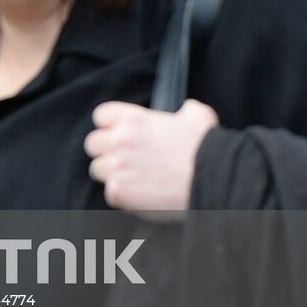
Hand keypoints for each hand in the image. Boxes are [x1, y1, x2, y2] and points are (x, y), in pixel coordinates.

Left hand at [84, 99, 218, 216]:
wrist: (214, 179)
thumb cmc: (206, 147)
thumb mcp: (197, 115)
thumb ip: (183, 109)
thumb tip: (185, 110)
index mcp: (131, 119)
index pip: (101, 116)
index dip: (110, 126)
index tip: (120, 135)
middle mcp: (118, 140)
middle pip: (92, 144)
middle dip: (106, 151)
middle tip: (126, 161)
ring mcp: (116, 166)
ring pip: (97, 169)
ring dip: (111, 174)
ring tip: (133, 180)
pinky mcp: (118, 191)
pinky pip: (109, 193)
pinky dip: (122, 196)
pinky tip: (140, 196)